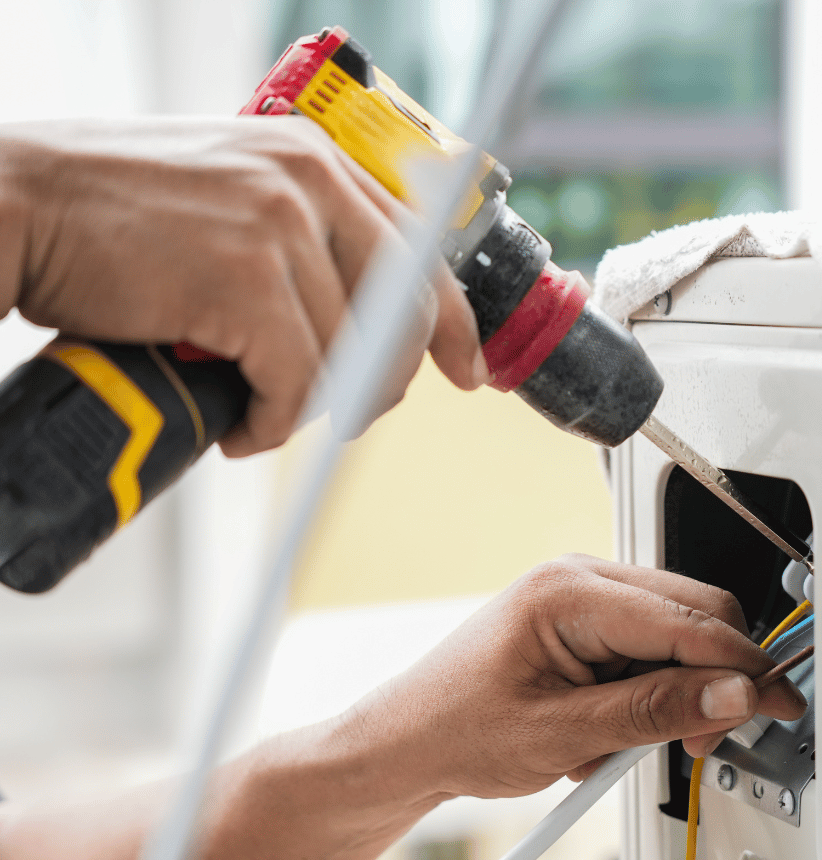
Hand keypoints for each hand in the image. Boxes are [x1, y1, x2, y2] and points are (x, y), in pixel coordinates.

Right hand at [0, 117, 482, 455]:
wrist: (18, 204)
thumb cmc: (115, 217)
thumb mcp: (229, 203)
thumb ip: (299, 243)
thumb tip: (352, 324)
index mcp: (313, 161)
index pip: (420, 250)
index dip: (451, 322)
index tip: (467, 370)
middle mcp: (308, 183)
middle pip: (402, 315)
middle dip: (383, 384)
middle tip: (346, 416)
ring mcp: (278, 227)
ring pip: (348, 359)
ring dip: (312, 409)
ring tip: (263, 414)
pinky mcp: (245, 280)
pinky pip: (296, 382)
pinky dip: (273, 424)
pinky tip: (239, 427)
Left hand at [347, 554, 807, 800]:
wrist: (411, 741)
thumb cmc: (458, 727)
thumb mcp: (562, 734)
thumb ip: (654, 712)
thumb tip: (731, 694)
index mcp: (568, 592)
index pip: (688, 620)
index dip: (742, 666)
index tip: (777, 703)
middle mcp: (580, 580)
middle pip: (696, 613)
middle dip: (715, 678)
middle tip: (701, 739)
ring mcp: (583, 596)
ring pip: (679, 631)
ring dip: (678, 689)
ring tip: (622, 742)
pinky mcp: (586, 621)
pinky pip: (651, 645)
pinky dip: (652, 689)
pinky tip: (611, 726)